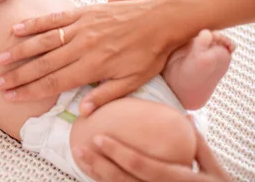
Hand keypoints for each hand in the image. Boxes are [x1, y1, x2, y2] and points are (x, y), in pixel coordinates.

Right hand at [0, 0, 176, 114]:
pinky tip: (17, 28)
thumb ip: (106, 96)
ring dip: (20, 50)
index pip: (54, 82)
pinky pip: (53, 19)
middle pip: (43, 64)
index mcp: (93, 67)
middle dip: (18, 75)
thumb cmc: (149, 53)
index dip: (30, 90)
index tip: (11, 96)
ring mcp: (80, 28)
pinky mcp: (82, 12)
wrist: (161, 18)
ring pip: (43, 41)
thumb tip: (82, 111)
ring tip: (1, 58)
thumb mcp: (134, 81)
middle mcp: (82, 48)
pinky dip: (34, 24)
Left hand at [73, 124, 230, 181]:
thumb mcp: (213, 169)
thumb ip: (197, 144)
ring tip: (79, 155)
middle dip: (98, 165)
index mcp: (178, 180)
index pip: (144, 168)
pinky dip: (102, 181)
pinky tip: (89, 168)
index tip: (99, 138)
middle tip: (79, 147)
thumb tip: (184, 116)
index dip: (119, 154)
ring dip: (95, 173)